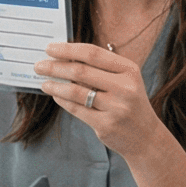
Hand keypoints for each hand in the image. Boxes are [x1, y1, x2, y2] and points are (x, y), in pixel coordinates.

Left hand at [37, 42, 170, 156]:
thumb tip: (65, 57)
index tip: (50, 48)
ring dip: (55, 85)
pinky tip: (55, 95)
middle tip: (39, 66)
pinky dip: (62, 100)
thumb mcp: (125, 81)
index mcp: (129, 70)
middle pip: (81, 71)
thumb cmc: (129, 103)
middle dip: (55, 67)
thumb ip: (101, 68)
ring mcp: (116, 108)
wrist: (146, 137)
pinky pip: (77, 109)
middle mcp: (125, 88)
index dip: (68, 49)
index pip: (93, 54)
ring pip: (76, 92)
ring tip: (44, 82)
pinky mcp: (106, 125)